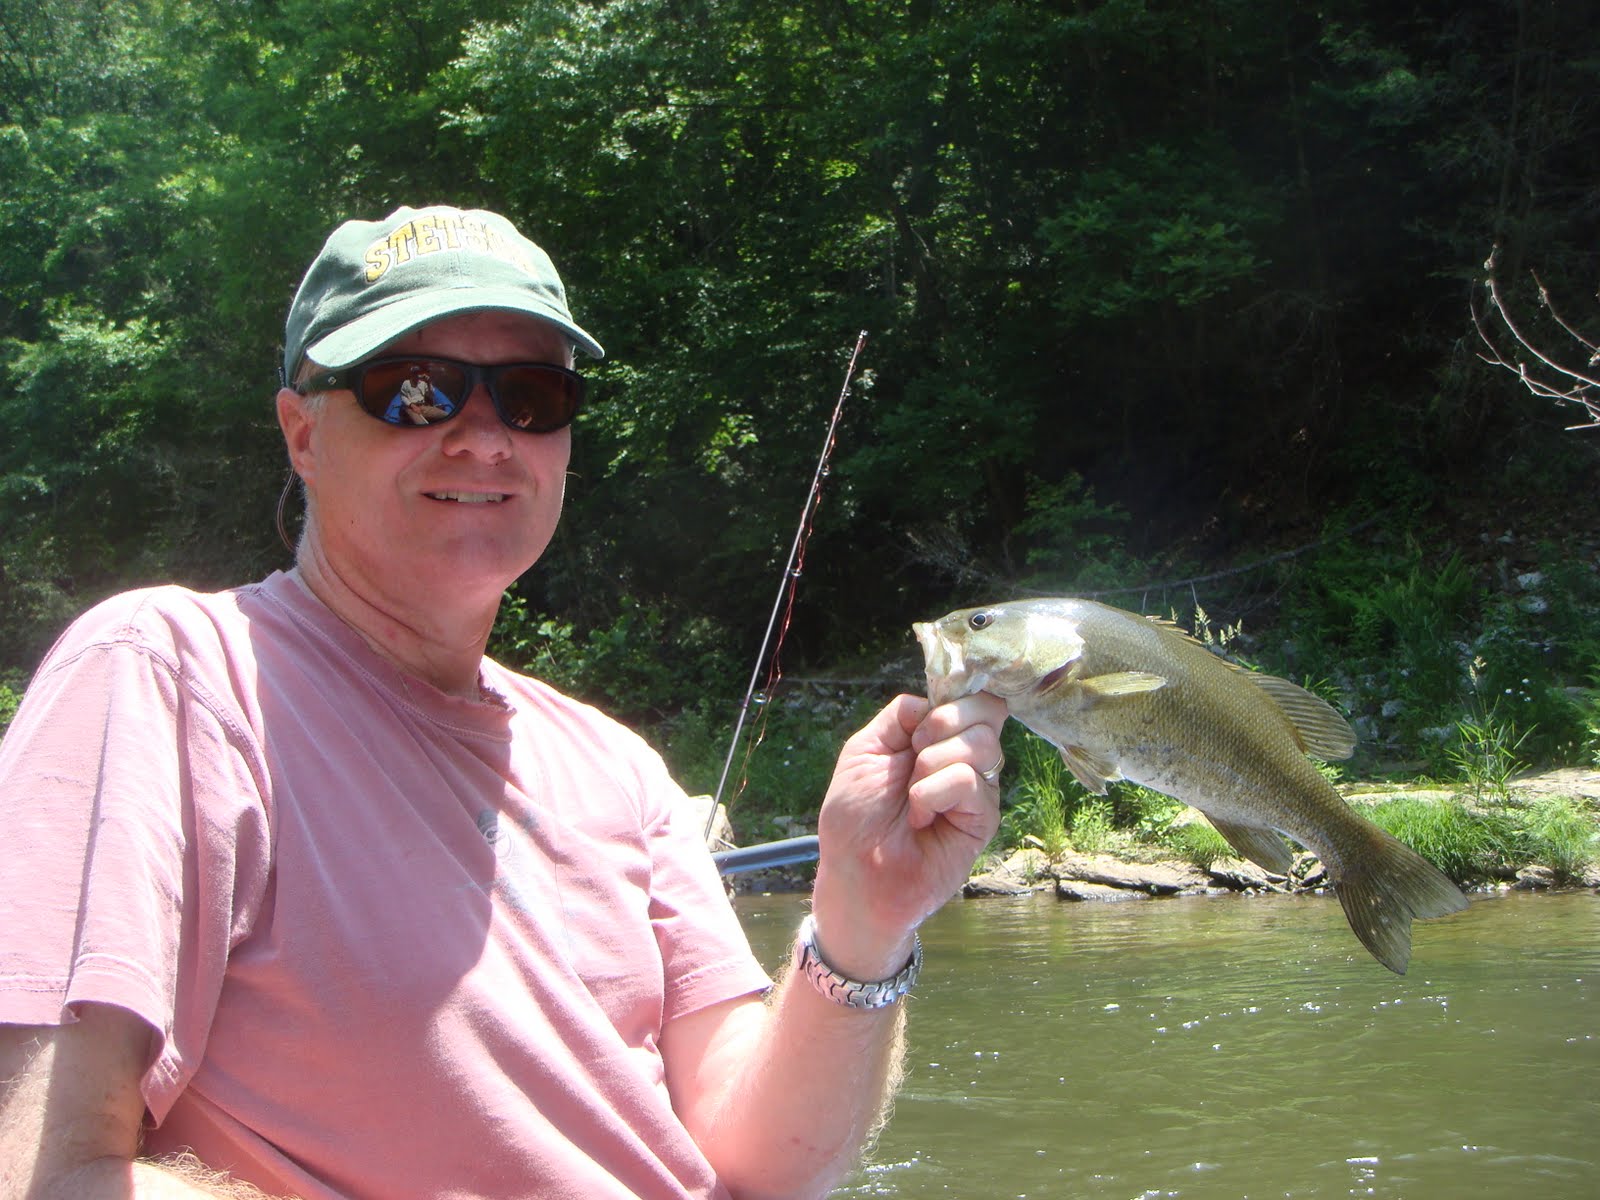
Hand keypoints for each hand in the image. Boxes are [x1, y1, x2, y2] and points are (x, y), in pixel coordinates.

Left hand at [808, 692, 1007, 980]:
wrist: (857, 871)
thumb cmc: (855, 817)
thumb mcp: (865, 749)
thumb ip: (900, 716)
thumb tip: (933, 702)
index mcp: (938, 737)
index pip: (972, 696)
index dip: (955, 697)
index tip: (920, 724)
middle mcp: (964, 758)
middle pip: (987, 711)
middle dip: (942, 724)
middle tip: (913, 755)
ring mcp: (977, 788)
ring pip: (981, 742)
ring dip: (933, 763)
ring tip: (912, 796)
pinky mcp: (983, 818)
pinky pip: (969, 780)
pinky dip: (933, 792)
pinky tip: (920, 819)